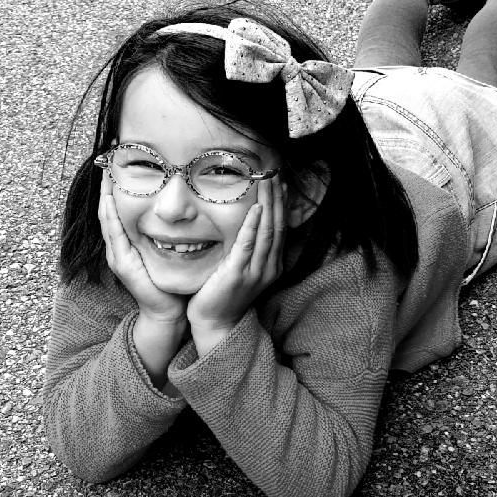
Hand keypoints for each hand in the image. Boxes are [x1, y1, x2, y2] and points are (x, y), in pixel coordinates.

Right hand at [98, 173, 187, 323]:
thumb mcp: (165, 250)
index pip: (115, 208)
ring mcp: (116, 256)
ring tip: (106, 173)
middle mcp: (117, 247)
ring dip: (105, 195)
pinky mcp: (122, 264)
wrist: (167, 310)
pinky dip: (111, 216)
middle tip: (107, 159)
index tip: (117, 162)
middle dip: (106, 184)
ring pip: (106, 218)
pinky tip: (110, 200)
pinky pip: (114, 235)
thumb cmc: (169, 281)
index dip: (114, 186)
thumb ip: (165, 232)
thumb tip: (178, 209)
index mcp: (125, 243)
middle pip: (106, 208)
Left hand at [187, 176, 284, 352]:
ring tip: (267, 181)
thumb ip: (247, 249)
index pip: (281, 228)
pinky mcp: (238, 274)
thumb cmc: (223, 294)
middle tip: (275, 173)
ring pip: (267, 231)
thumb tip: (246, 222)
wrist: (215, 323)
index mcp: (273, 266)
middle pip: (277, 225)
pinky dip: (253, 225)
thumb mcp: (241, 269)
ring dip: (268, 203)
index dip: (281, 204)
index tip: (279, 182)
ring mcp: (256, 272)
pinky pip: (248, 245)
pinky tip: (256, 208)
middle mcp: (269, 268)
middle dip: (277, 198)